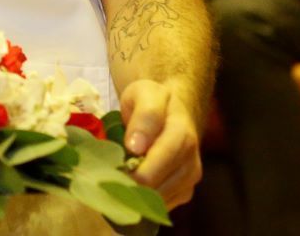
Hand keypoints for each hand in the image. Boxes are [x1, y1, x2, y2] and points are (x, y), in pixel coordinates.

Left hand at [119, 79, 201, 208]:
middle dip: (130, 186)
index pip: (156, 166)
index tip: (113, 169)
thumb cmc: (153, 100)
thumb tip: (136, 147)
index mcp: (182, 136)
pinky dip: (143, 201)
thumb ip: (144, 116)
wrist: (172, 109)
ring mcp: (189, 180)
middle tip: (108, 178)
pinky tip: (131, 186)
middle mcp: (191, 162)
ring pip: (157, 202)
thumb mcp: (145, 94)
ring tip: (118, 179)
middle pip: (156, 188)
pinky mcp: (184, 193)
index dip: (132, 172)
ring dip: (135, 195)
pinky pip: (160, 206)